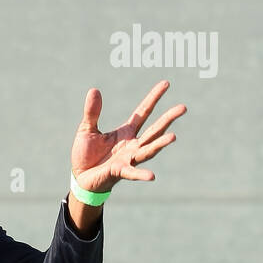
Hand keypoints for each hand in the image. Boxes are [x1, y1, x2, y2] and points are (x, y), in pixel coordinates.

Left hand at [70, 80, 186, 193]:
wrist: (79, 178)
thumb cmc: (85, 155)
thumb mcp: (87, 129)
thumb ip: (92, 112)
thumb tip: (94, 90)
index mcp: (126, 132)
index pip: (144, 112)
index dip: (154, 97)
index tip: (166, 83)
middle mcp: (132, 145)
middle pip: (154, 130)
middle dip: (168, 119)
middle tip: (183, 107)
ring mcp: (127, 159)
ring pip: (148, 150)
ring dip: (160, 144)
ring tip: (173, 137)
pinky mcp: (119, 172)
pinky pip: (131, 173)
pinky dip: (141, 174)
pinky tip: (152, 176)